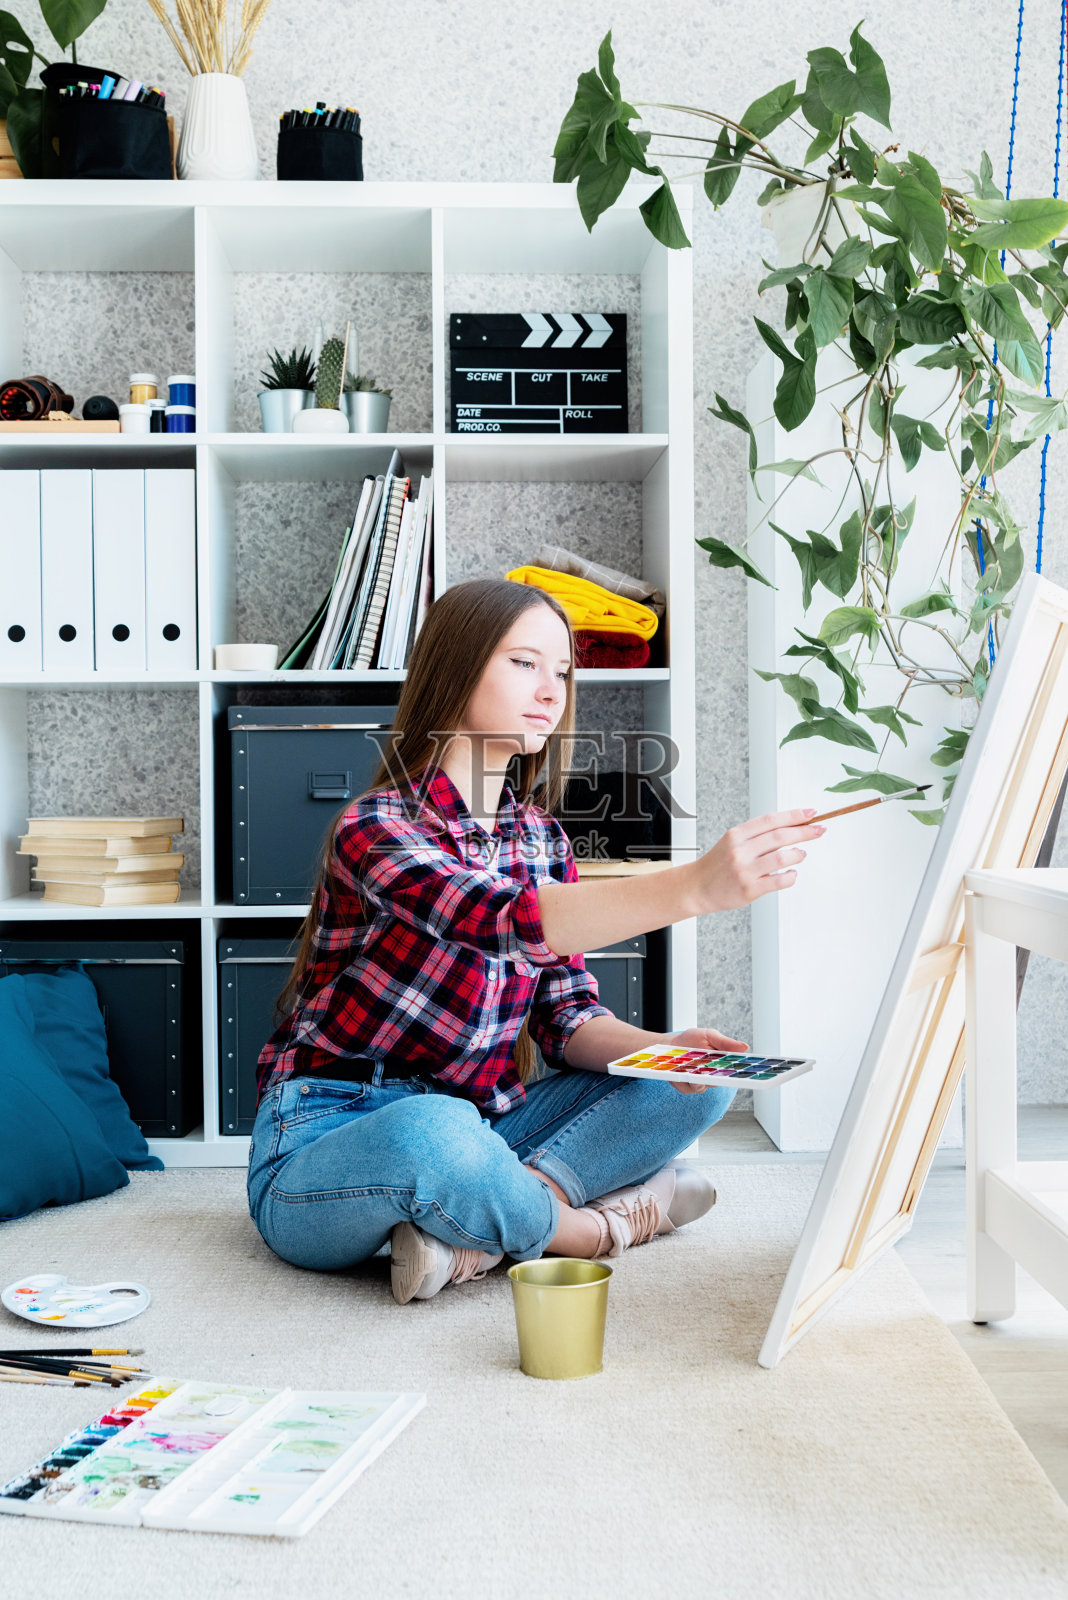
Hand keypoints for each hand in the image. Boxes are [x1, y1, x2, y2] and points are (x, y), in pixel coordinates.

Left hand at [662, 1026, 748, 1093]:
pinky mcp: (687, 1087)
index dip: (748, 1074)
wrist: (668, 1045)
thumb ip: (725, 1043)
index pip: (738, 1071)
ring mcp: (701, 1083)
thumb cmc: (692, 1040)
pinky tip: (681, 1070)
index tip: (756, 1073)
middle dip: (722, 1077)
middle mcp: (714, 1076)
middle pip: (723, 1081)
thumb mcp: (709, 1035)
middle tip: (719, 1069)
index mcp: (723, 1064)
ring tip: (695, 1068)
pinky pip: (689, 1087)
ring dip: (700, 1077)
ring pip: (705, 1085)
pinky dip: (685, 1079)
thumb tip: (746, 1047)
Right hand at [692, 808, 825, 914]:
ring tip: (801, 854)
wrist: (696, 888)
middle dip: (805, 831)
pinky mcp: (749, 889)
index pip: (771, 820)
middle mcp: (740, 851)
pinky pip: (779, 880)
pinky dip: (791, 876)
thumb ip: (757, 836)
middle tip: (818, 830)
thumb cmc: (717, 865)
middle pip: (780, 836)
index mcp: (736, 835)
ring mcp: (745, 870)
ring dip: (798, 854)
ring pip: (782, 857)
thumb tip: (790, 828)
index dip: (794, 815)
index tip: (810, 814)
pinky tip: (791, 873)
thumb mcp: (732, 842)